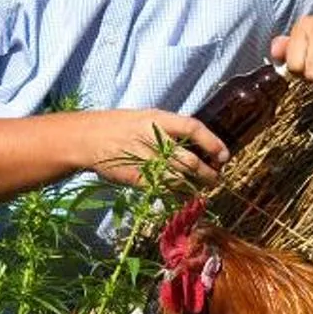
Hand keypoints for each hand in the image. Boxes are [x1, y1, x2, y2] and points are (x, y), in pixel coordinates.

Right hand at [83, 107, 226, 187]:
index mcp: (158, 120)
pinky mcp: (138, 179)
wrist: (88, 139)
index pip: (193, 128)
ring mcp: (145, 161)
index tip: (224, 155)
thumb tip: (196, 142)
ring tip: (202, 188)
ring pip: (179, 179)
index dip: (212, 142)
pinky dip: (177, 194)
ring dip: (195, 186)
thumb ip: (169, 129)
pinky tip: (183, 195)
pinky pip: (164, 190)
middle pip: (190, 160)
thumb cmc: (120, 126)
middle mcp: (153, 140)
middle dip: (208, 173)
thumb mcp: (146, 119)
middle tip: (216, 178)